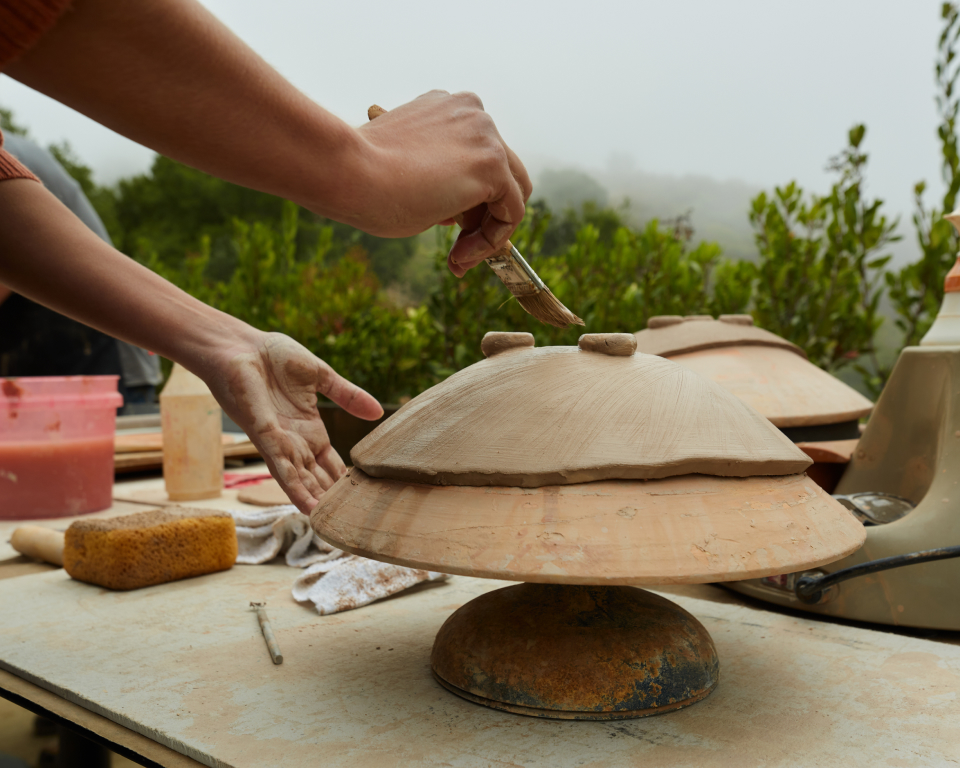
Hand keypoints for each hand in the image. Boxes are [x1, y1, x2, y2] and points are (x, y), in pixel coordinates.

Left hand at [204, 332, 382, 513]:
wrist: (238, 346)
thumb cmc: (271, 355)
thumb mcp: (320, 375)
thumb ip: (347, 395)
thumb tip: (378, 413)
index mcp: (309, 427)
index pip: (332, 461)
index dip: (345, 479)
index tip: (364, 498)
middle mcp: (295, 441)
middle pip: (319, 478)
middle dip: (333, 498)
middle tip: (355, 521)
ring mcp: (280, 442)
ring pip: (303, 481)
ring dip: (318, 502)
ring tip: (335, 525)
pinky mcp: (265, 439)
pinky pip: (283, 470)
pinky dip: (297, 491)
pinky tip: (310, 509)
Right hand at [354, 90, 532, 275]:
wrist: (347, 171)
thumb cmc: (362, 176)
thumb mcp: (406, 169)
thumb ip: (437, 177)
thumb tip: (456, 206)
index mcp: (448, 108)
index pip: (477, 157)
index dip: (468, 199)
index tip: (445, 226)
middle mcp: (472, 113)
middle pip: (502, 174)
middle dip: (481, 216)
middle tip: (456, 247)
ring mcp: (486, 135)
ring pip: (511, 194)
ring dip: (487, 232)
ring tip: (457, 257)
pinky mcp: (492, 164)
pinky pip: (511, 212)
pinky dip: (492, 240)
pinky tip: (461, 255)